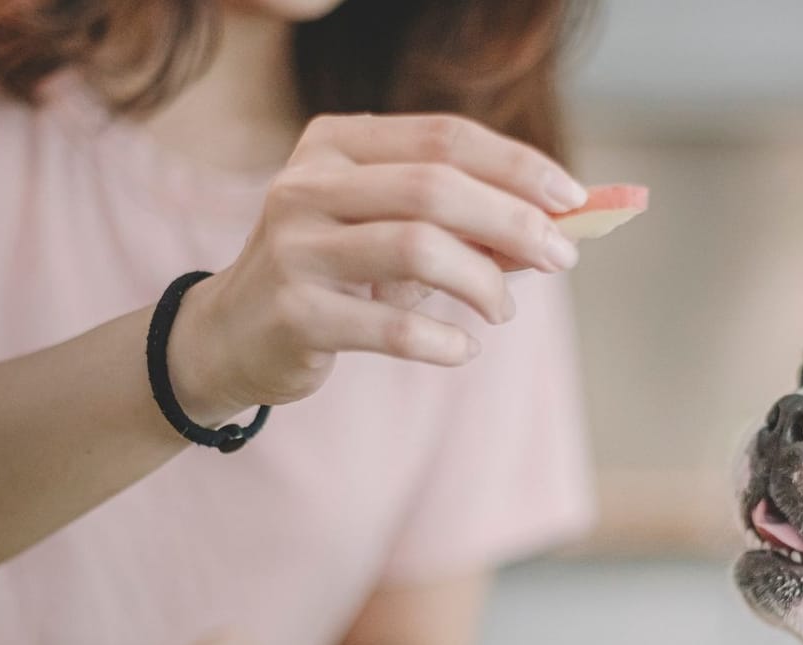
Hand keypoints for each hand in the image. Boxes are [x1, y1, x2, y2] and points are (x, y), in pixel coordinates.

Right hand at [168, 113, 587, 420]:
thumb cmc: (331, 275)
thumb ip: (455, 222)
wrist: (229, 336)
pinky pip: (391, 324)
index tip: (573, 197)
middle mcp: (308, 185)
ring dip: (483, 282)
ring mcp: (295, 248)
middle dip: (514, 222)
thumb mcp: (383, 231)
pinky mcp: (294, 313)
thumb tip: (553, 228)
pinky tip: (463, 348)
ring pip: (417, 249)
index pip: (443, 137)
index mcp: (334, 145)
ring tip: (501, 310)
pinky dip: (443, 339)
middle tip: (562, 257)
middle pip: (436, 188)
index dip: (517, 164)